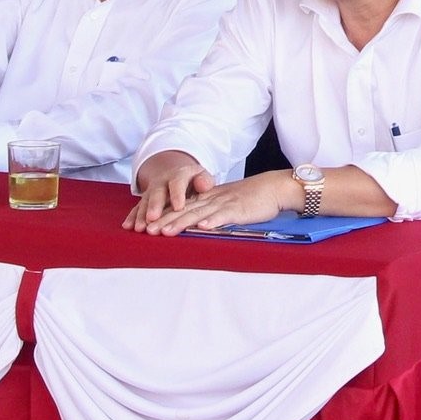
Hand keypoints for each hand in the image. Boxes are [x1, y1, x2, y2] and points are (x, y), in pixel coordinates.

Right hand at [125, 150, 211, 230]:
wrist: (176, 174)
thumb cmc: (193, 180)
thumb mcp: (201, 176)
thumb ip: (204, 180)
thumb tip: (204, 185)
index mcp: (179, 175)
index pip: (177, 183)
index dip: (177, 195)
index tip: (178, 208)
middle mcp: (162, 182)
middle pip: (157, 193)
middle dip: (154, 206)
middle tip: (152, 218)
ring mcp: (152, 191)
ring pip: (145, 202)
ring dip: (141, 215)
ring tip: (139, 228)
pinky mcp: (145, 201)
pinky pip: (137, 208)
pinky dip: (132, 217)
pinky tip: (128, 226)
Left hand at [144, 171, 297, 235]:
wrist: (274, 187)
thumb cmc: (252, 198)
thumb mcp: (226, 203)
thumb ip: (210, 212)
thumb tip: (195, 226)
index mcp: (208, 198)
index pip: (181, 207)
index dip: (162, 216)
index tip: (146, 226)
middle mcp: (212, 199)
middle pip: (184, 210)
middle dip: (164, 221)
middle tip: (146, 231)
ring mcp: (225, 204)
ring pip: (199, 213)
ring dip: (181, 223)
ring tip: (165, 232)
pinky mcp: (239, 209)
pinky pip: (224, 216)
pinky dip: (212, 222)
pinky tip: (201, 228)